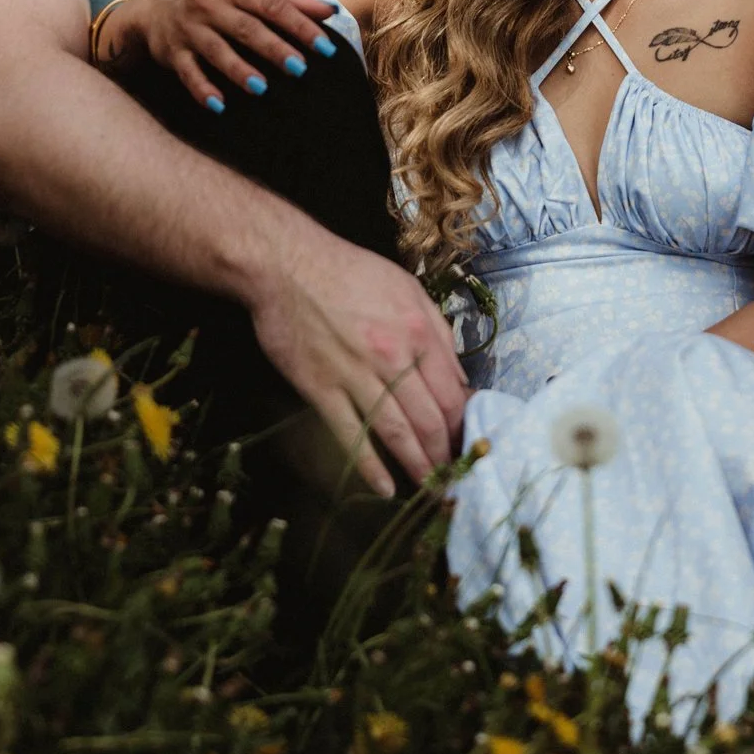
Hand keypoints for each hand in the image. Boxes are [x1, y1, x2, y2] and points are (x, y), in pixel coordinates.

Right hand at [100, 0, 338, 107]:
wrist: (154, 0)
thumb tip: (329, 10)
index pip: (271, 5)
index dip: (298, 25)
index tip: (324, 46)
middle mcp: (211, 6)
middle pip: (246, 28)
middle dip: (274, 49)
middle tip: (300, 69)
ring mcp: (190, 30)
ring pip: (216, 51)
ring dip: (239, 70)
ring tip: (262, 88)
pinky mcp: (173, 53)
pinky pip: (187, 74)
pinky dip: (201, 89)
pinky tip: (218, 106)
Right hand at [241, 226, 466, 497]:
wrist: (287, 265)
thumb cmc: (349, 272)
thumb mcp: (408, 289)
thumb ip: (438, 333)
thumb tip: (459, 379)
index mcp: (419, 332)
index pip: (452, 394)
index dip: (462, 425)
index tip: (466, 444)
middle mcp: (393, 357)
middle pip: (429, 419)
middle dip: (444, 453)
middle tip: (452, 475)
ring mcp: (355, 375)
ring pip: (396, 432)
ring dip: (416, 465)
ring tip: (428, 486)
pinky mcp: (321, 388)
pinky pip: (351, 435)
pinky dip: (370, 466)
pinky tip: (384, 487)